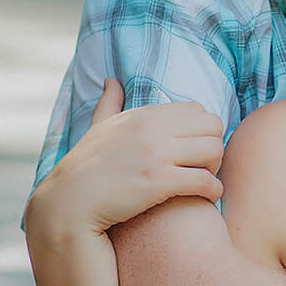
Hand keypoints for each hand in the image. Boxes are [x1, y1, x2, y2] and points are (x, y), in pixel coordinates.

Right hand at [26, 82, 223, 241]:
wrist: (69, 204)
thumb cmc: (85, 168)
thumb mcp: (98, 128)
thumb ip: (109, 103)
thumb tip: (111, 81)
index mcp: (142, 115)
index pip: (197, 109)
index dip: (201, 130)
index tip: (194, 148)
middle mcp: (151, 130)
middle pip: (212, 126)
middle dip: (214, 145)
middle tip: (205, 165)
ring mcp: (155, 155)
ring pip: (214, 150)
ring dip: (216, 167)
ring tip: (205, 179)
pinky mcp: (159, 183)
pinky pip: (205, 180)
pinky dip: (213, 190)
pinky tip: (207, 196)